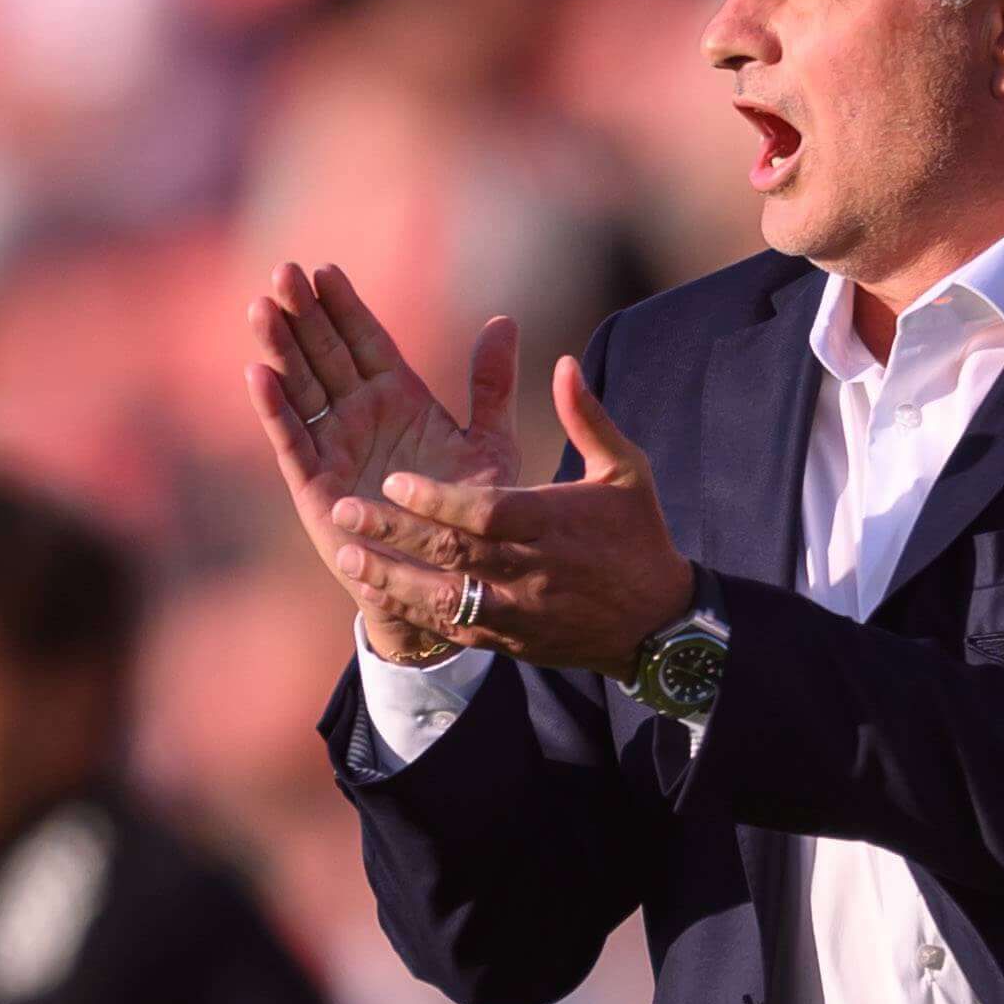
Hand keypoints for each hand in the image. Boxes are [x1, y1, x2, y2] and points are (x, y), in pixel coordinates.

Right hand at [242, 263, 521, 664]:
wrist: (446, 580)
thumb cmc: (469, 514)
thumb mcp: (488, 443)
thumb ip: (490, 385)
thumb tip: (504, 321)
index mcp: (397, 397)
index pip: (365, 339)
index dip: (345, 305)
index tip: (325, 269)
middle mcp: (358, 414)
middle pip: (324, 351)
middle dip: (303, 312)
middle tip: (284, 270)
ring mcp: (332, 444)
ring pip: (300, 385)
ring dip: (279, 347)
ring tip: (261, 307)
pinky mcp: (313, 481)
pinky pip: (291, 437)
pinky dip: (274, 407)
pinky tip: (258, 373)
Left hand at [325, 356, 697, 677]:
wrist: (657, 625)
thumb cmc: (637, 535)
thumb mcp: (626, 471)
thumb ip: (587, 418)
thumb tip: (564, 362)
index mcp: (555, 524)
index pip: (489, 513)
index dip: (440, 500)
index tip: (395, 480)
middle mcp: (532, 571)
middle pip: (457, 554)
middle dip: (398, 534)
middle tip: (345, 510)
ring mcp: (518, 612)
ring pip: (447, 599)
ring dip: (393, 578)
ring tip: (347, 556)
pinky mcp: (508, 641)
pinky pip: (453, 629)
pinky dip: (412, 612)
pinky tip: (373, 593)